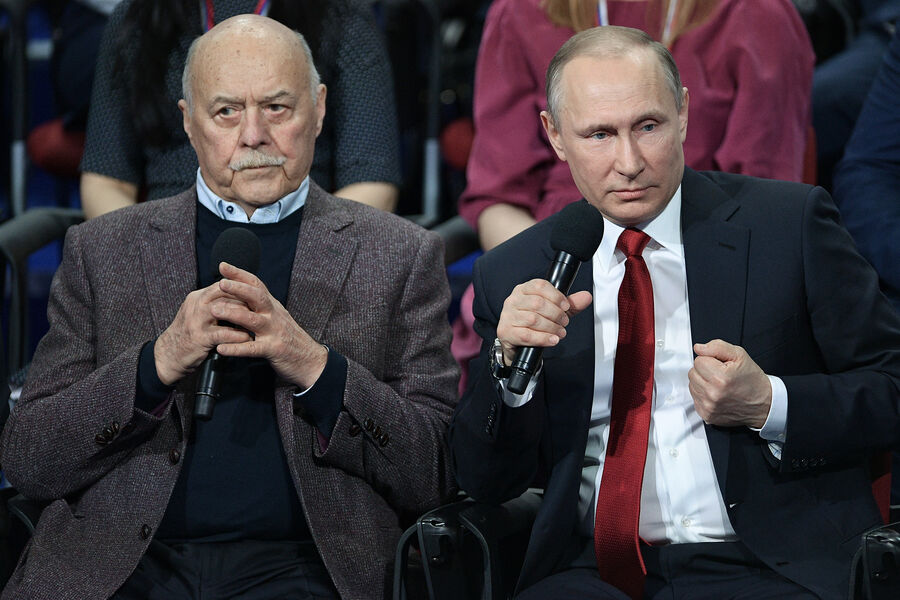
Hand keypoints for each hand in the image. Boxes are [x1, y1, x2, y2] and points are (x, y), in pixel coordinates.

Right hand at [154, 279, 252, 385]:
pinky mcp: (200, 338)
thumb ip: (215, 304)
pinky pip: (224, 334)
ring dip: (244, 315)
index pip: (223, 285)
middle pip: (226, 293)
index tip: (258, 294)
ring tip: (258, 321)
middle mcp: (196, 305)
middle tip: (263, 306)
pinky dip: (238, 336)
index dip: (241, 288)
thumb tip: (239, 296)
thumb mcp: (198, 314)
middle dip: (246, 299)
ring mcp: (197, 321)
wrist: (167, 356)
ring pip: (226, 310)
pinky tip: (248, 339)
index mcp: (197, 297)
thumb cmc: (189, 335)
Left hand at [211, 262, 327, 388]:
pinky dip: (236, 348)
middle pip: (257, 297)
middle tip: (220, 284)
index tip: (222, 266)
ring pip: (253, 320)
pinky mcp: (273, 350)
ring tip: (214, 311)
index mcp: (272, 306)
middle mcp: (274, 315)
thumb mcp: (277, 317)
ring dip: (233, 314)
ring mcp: (274, 332)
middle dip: (238, 288)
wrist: (311, 360)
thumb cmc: (289, 338)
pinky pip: (253, 349)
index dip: (240, 274)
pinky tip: (221, 348)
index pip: (257, 285)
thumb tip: (240, 295)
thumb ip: (261, 307)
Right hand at [496, 279, 591, 364]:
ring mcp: (507, 316)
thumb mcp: (553, 310)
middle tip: (564, 322)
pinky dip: (543, 338)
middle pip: (538, 303)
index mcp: (523, 290)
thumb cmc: (533, 322)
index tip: (566, 306)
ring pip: (533, 319)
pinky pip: (527, 335)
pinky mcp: (506, 332)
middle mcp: (513, 300)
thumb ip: (570, 304)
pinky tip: (552, 339)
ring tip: (560, 332)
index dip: (556, 296)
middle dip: (556, 314)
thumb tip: (586, 297)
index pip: (539, 286)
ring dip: (551, 327)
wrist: (516, 341)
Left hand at [688, 339, 771, 427]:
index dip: (711, 360)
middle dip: (705, 371)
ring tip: (719, 385)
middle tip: (721, 375)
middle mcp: (712, 394)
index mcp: (720, 378)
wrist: (764, 404)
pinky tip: (717, 395)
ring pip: (692, 385)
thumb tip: (698, 348)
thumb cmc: (752, 380)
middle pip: (692, 372)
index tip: (722, 366)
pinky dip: (703, 395)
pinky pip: (695, 398)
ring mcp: (708, 406)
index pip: (698, 360)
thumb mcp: (739, 355)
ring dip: (703, 382)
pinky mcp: (706, 415)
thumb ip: (717, 347)